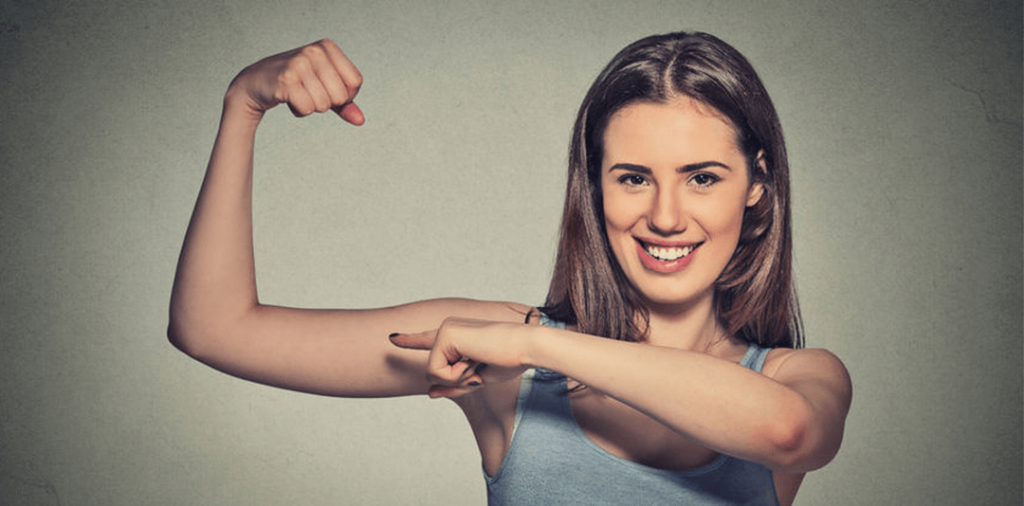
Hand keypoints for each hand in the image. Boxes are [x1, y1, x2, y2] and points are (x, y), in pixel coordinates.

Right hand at [227, 39, 363, 124]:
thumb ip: (345, 103)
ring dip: (311, 106)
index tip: (326, 88)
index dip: (345, 95)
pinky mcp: (286, 80)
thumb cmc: (293, 83)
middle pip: (341, 96)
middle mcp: (314, 51)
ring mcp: (299, 64)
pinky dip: (299, 111)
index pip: (355, 82)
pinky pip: (307, 109)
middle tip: (308, 91)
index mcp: (327, 47)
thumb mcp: (323, 87)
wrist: (255, 83)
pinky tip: (288, 98)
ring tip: (297, 93)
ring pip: (324, 105)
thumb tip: (360, 121)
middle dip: (326, 103)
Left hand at [389, 318, 533, 398]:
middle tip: (481, 366)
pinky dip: (457, 374)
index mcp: (456, 336)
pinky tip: (474, 359)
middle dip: (457, 380)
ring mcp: (444, 329)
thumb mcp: (477, 379)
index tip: (392, 338)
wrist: (525, 347)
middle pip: (434, 372)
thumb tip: (430, 394)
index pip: (428, 340)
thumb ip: (453, 386)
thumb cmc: (509, 360)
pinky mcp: (444, 334)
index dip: (409, 340)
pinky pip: (437, 371)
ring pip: (433, 373)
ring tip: (479, 361)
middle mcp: (447, 328)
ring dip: (459, 377)